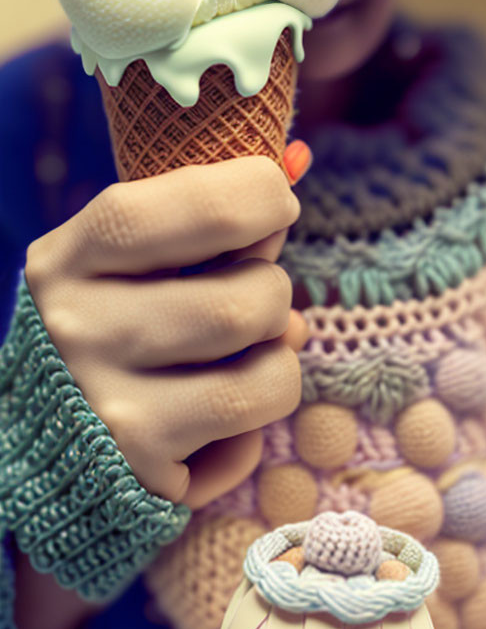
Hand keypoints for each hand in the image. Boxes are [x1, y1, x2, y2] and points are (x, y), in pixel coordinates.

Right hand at [24, 154, 309, 510]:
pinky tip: (220, 408)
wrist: (44, 434)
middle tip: (250, 296)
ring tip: (243, 351)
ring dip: (277, 352)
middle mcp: (79, 329)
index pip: (195, 204)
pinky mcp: (141, 467)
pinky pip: (256, 424)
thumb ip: (206, 214)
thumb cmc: (114, 319)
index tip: (274, 201)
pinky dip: (259, 407)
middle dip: (273, 291)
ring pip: (269, 366)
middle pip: (249, 298)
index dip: (262, 193)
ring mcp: (107, 405)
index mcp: (72, 256)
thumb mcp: (130, 259)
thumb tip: (298, 162)